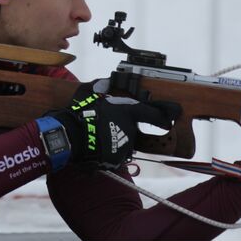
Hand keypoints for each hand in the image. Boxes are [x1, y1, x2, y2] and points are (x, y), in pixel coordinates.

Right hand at [44, 81, 179, 170]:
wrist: (72, 135)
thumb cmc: (81, 111)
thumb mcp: (89, 91)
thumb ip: (101, 85)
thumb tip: (106, 81)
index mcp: (128, 112)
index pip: (151, 114)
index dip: (162, 117)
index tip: (169, 121)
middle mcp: (130, 129)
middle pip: (131, 130)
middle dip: (122, 128)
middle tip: (104, 125)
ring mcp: (124, 145)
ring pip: (124, 143)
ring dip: (115, 141)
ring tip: (97, 137)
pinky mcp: (116, 159)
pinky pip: (115, 155)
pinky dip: (108, 153)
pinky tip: (96, 147)